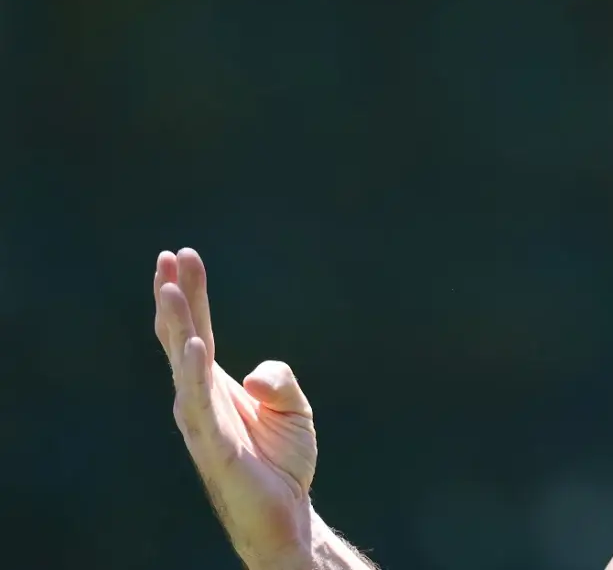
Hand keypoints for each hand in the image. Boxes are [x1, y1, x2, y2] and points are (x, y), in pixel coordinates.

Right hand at [154, 248, 317, 568]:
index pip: (199, 328)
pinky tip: (193, 345)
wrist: (285, 512)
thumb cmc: (282, 461)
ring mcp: (201, 420)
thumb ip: (279, 380)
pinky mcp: (213, 445)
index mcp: (216, 383)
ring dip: (175, 326)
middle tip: (165, 257)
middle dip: (173, 298)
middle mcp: (200, 397)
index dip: (191, 292)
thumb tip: (255, 376)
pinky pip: (199, 404)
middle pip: (182, 337)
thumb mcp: (294, 407)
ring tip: (168, 290)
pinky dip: (193, 373)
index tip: (182, 254)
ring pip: (182, 365)